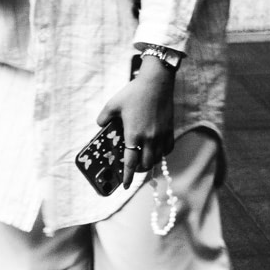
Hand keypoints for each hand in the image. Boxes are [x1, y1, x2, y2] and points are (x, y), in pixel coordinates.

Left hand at [99, 57, 175, 188]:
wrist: (157, 82)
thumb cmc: (134, 92)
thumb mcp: (113, 104)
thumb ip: (103, 118)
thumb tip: (100, 125)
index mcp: (133, 134)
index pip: (130, 163)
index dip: (127, 177)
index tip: (124, 186)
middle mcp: (149, 138)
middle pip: (145, 164)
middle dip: (138, 170)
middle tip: (132, 168)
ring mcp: (161, 135)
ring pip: (157, 159)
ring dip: (149, 162)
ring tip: (143, 160)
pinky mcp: (170, 130)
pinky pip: (168, 149)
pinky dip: (162, 153)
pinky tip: (157, 150)